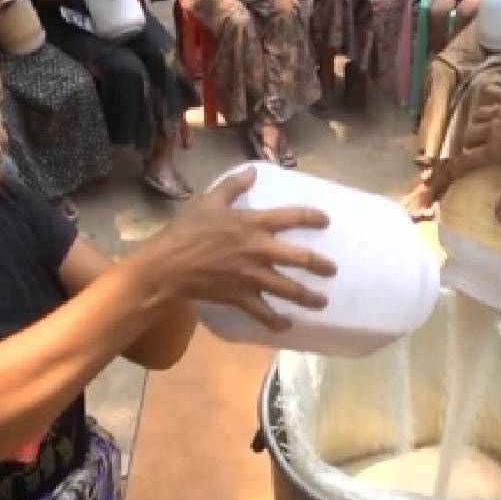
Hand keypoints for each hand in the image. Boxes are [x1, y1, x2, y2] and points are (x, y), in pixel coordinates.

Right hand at [159, 168, 337, 330]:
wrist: (168, 265)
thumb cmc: (187, 231)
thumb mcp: (209, 201)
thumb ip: (233, 186)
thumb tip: (252, 172)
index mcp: (252, 225)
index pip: (290, 217)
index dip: (311, 217)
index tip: (326, 221)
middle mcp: (258, 250)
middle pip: (299, 258)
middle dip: (320, 265)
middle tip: (332, 270)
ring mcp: (251, 276)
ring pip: (288, 289)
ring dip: (308, 298)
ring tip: (322, 303)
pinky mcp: (241, 296)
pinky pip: (263, 312)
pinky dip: (275, 322)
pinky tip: (285, 327)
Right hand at [425, 87, 500, 219]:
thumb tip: (499, 218)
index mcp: (495, 151)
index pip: (467, 160)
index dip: (457, 167)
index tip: (452, 172)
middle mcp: (492, 130)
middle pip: (467, 136)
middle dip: (466, 144)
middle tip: (471, 150)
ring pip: (476, 116)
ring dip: (475, 123)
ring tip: (480, 129)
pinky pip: (492, 95)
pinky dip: (487, 99)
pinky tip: (489, 100)